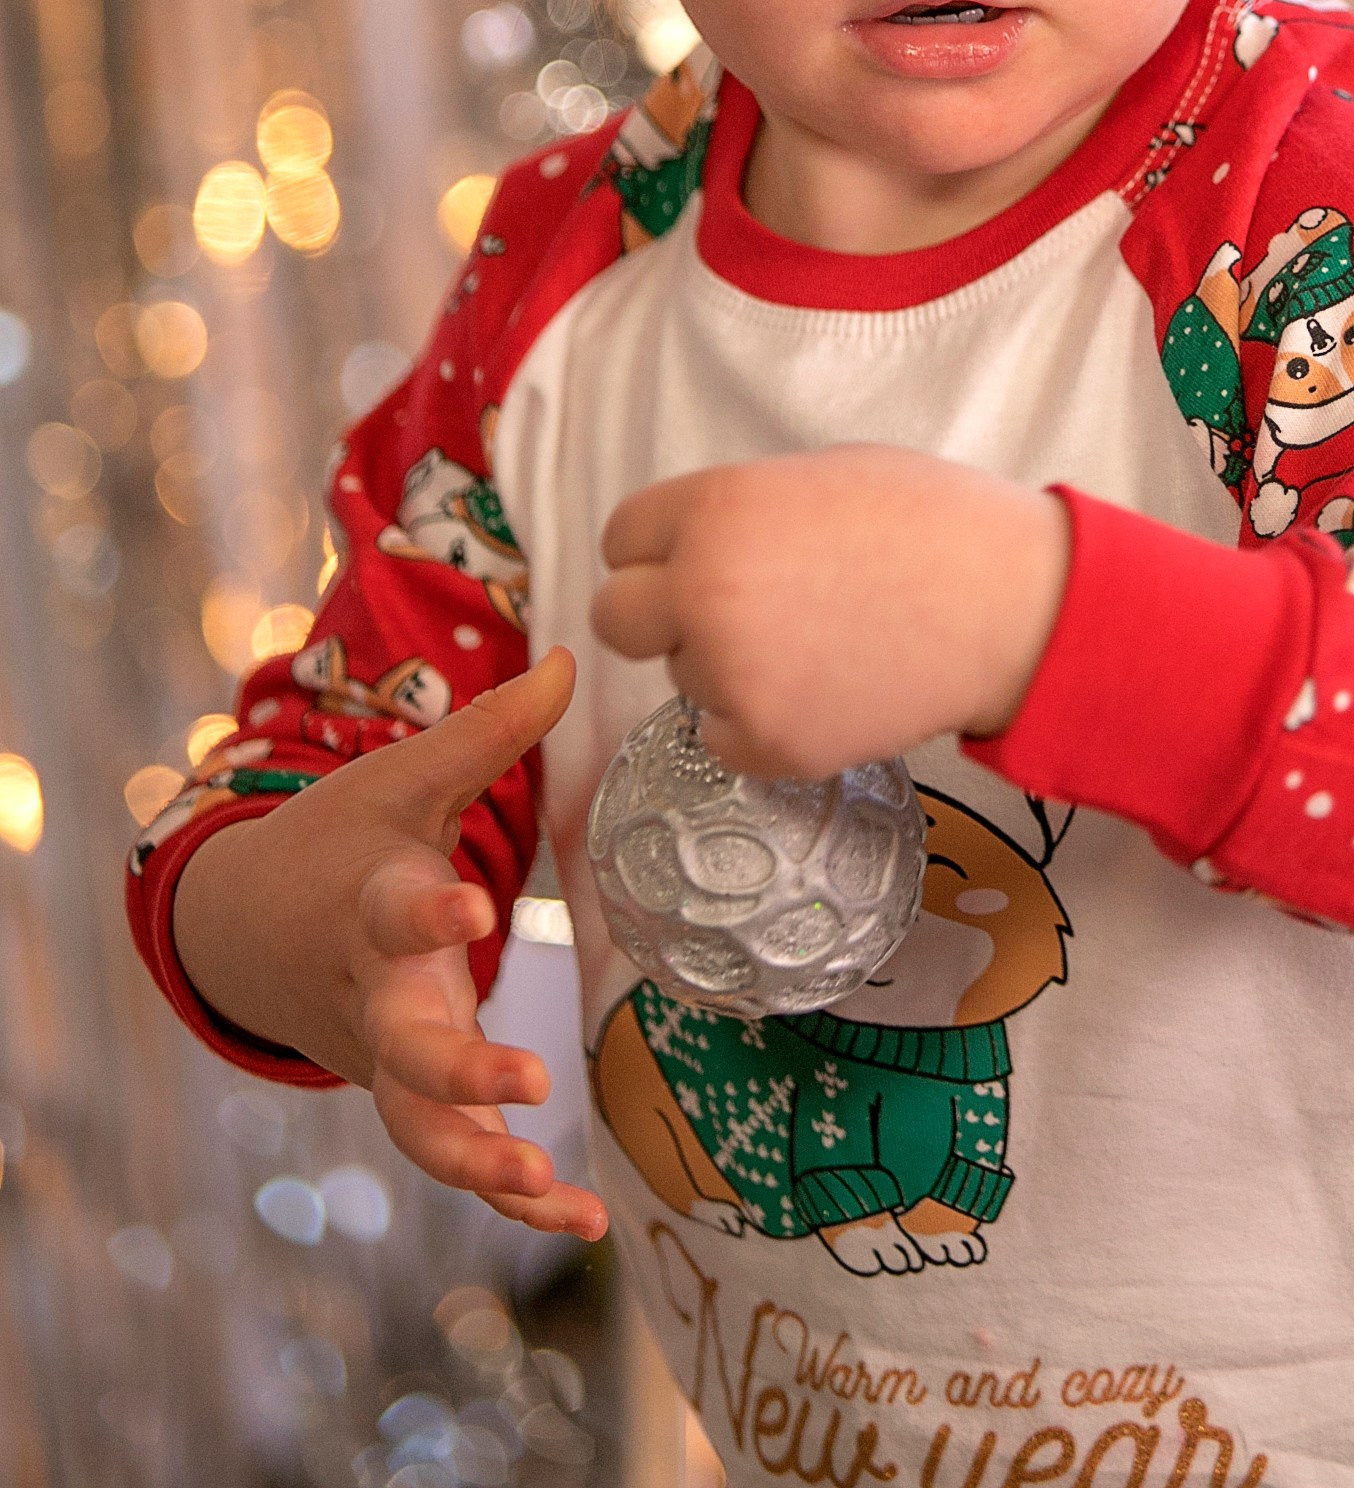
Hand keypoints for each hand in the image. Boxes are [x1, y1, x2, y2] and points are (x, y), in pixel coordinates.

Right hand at [170, 650, 605, 1241]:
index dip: (427, 907)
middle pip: (404, 1048)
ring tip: (546, 1186)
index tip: (469, 902)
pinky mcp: (410, 1097)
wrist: (249, 926)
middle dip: (458, 1072)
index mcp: (371, 906)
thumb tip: (570, 655)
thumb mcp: (406, 780)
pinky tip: (583, 1220)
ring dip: (481, 1162)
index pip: (393, 909)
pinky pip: (455, 1159)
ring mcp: (387, 1056)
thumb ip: (490, 731)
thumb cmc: (344, 839)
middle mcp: (375, 994)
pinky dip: (512, 1200)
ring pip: (420, 1129)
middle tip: (524, 1084)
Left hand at [591, 447, 1070, 776]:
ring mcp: (732, 677)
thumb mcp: (820, 474)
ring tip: (813, 643)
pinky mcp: (768, 746)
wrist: (1010, 607)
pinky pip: (723, 738)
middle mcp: (705, 592)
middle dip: (661, 616)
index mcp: (715, 510)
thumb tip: (694, 545)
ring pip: (681, 678)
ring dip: (725, 667)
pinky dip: (760, 723)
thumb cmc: (931, 521)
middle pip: (616, 618)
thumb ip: (740, 510)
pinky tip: (824, 689)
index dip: (658, 548)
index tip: (692, 559)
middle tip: (725, 613)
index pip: (622, 538)